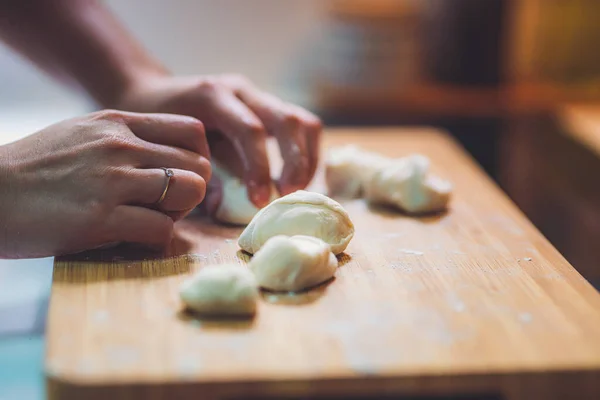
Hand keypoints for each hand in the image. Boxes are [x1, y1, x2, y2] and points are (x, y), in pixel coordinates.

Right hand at [0, 110, 209, 257]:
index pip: (193, 130)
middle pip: (199, 166)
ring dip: (179, 214)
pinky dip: (157, 238)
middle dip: (192, 191)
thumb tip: (166, 156)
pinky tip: (135, 238)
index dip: (198, 158)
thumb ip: (125, 138)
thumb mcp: (82, 134)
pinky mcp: (100, 220)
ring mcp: (111, 181)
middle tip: (168, 206)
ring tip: (154, 220)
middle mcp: (120, 146)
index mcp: (118, 122)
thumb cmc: (35, 168)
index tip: (183, 177)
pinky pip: (161, 229)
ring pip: (190, 192)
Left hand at [116, 74, 321, 207]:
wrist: (153, 95)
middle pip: (287, 120)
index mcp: (214, 96)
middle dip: (295, 162)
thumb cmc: (157, 126)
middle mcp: (242, 90)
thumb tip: (223, 207)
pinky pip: (301, 126)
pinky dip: (306, 153)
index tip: (259, 202)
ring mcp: (259, 96)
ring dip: (307, 158)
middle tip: (289, 195)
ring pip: (302, 120)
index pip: (249, 130)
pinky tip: (296, 178)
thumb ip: (199, 175)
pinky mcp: (269, 107)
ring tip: (297, 189)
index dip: (260, 168)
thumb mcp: (170, 149)